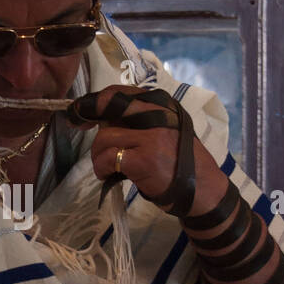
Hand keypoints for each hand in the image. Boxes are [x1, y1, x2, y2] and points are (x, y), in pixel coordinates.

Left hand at [68, 85, 227, 215]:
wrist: (204, 191)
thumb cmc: (182, 164)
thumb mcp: (167, 131)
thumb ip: (140, 122)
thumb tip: (103, 120)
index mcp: (162, 105)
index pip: (120, 92)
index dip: (96, 101)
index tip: (82, 112)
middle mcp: (157, 115)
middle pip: (109, 106)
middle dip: (88, 116)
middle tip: (79, 127)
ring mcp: (151, 137)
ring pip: (104, 136)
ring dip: (98, 155)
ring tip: (107, 168)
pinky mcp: (144, 159)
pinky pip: (108, 158)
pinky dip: (102, 168)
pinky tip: (109, 176)